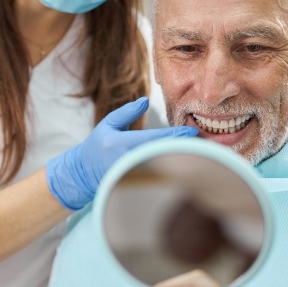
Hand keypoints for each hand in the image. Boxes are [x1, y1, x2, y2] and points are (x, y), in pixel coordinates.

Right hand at [46, 97, 197, 209]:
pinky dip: (172, 170)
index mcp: (121, 144)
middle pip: (163, 155)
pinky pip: (157, 177)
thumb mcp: (108, 124)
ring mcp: (132, 176)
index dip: (176, 136)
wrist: (83, 174)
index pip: (155, 139)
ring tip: (199, 153)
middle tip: (204, 143)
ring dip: (181, 160)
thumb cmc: (97, 146)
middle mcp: (128, 161)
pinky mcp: (135, 186)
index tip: (193, 132)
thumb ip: (127, 112)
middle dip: (184, 149)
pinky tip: (185, 166)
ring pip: (162, 168)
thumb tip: (146, 100)